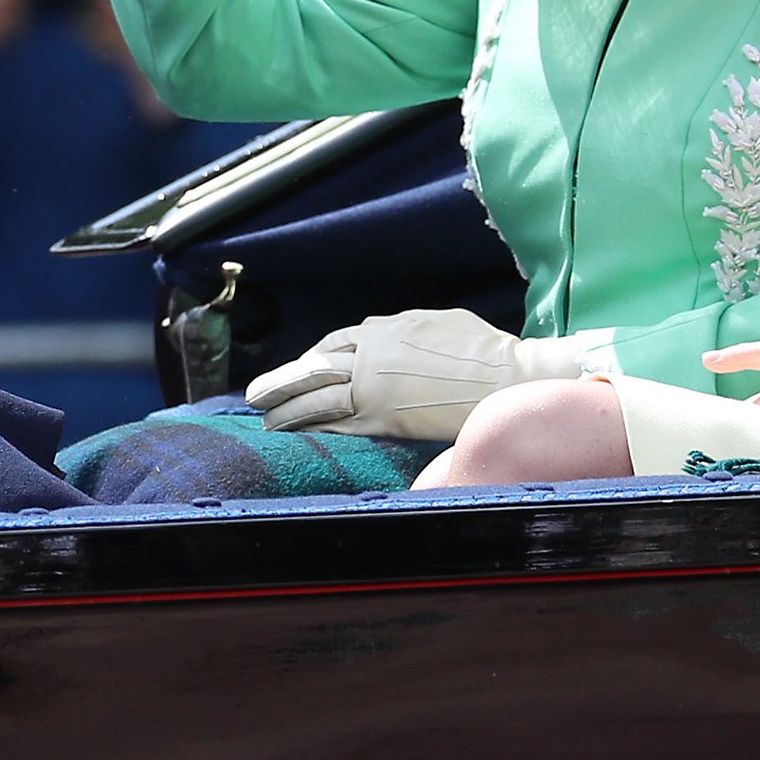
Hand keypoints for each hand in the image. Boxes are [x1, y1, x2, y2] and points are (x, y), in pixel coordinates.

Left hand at [245, 309, 604, 440]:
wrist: (504, 377)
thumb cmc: (482, 349)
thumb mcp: (437, 322)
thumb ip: (405, 332)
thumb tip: (394, 337)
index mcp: (383, 330)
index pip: (335, 343)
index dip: (312, 359)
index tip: (300, 369)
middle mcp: (371, 356)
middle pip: (314, 370)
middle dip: (282, 381)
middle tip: (255, 394)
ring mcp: (374, 388)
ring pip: (318, 400)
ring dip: (287, 410)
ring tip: (265, 420)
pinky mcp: (383, 419)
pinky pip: (339, 425)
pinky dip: (314, 430)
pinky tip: (296, 436)